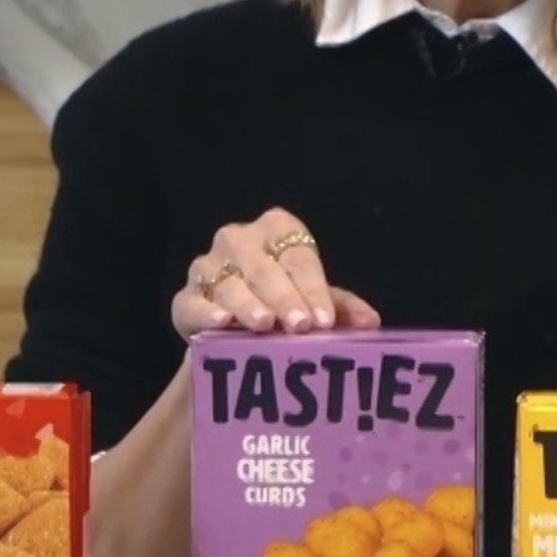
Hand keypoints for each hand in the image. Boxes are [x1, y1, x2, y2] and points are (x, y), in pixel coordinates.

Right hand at [172, 208, 381, 337]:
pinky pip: (191, 302)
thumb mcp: (314, 301)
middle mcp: (239, 240)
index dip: (313, 287)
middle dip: (284, 297)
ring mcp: (207, 267)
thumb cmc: (283, 302)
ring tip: (263, 324)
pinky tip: (220, 322)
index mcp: (277, 229)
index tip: (325, 319)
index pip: (298, 255)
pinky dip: (205, 312)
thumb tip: (371, 322)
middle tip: (301, 325)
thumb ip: (342, 308)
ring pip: (229, 284)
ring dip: (247, 304)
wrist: (234, 326)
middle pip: (264, 268)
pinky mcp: (185, 298)